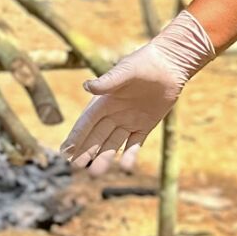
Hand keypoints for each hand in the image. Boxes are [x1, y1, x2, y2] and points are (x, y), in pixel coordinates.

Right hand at [60, 10, 214, 173]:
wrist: (170, 64)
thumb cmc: (144, 62)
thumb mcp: (125, 71)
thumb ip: (107, 82)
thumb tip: (86, 86)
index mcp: (104, 101)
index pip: (86, 122)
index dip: (76, 136)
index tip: (66, 151)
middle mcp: (113, 113)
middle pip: (97, 136)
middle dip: (86, 151)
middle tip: (76, 166)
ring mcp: (129, 121)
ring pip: (113, 144)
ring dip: (104, 157)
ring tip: (94, 172)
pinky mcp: (145, 126)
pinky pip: (135, 144)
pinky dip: (130, 155)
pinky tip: (125, 167)